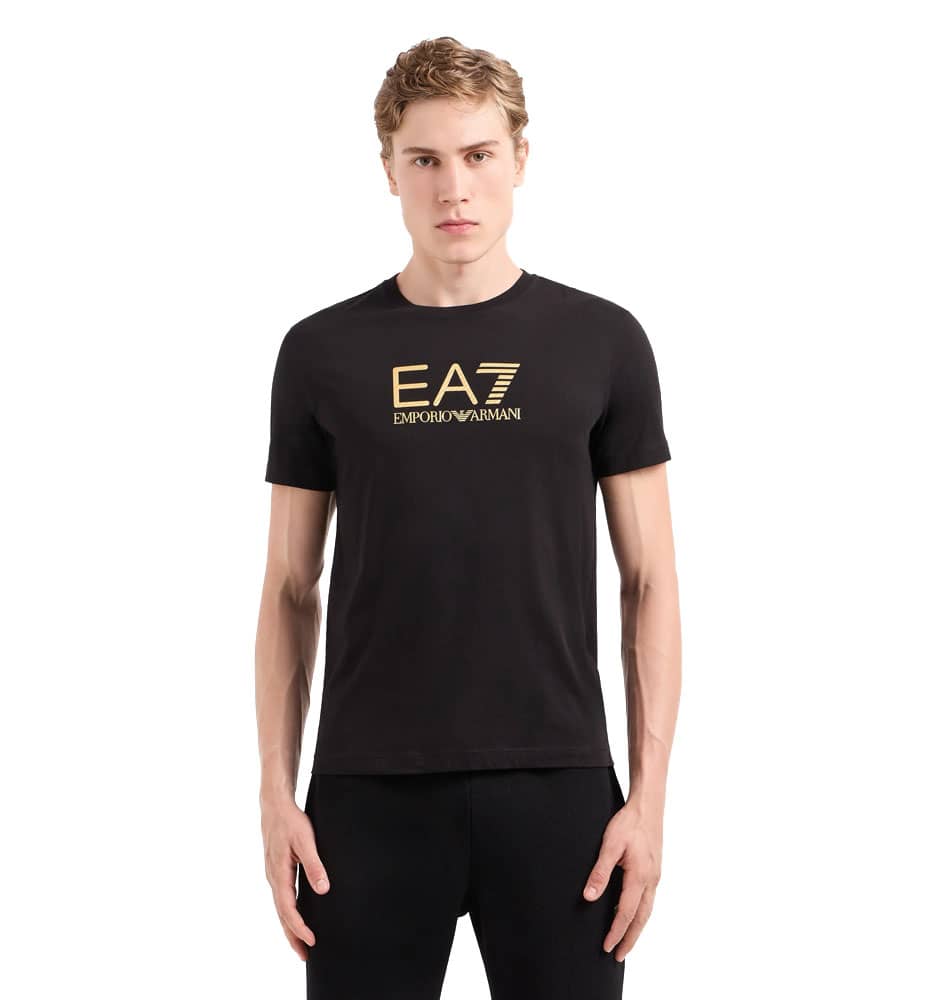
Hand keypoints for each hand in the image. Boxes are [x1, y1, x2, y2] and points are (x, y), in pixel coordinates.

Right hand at [260, 794, 330, 959]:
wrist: (275, 805)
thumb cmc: (290, 821)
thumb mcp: (305, 840)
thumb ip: (314, 865)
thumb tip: (323, 889)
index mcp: (279, 873)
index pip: (288, 908)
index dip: (299, 927)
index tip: (311, 940)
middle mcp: (273, 878)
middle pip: (282, 914)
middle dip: (292, 936)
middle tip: (304, 956)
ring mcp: (273, 874)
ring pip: (280, 908)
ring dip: (289, 927)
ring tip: (301, 943)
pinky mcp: (276, 870)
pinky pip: (281, 898)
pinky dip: (287, 913)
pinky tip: (294, 917)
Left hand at [581, 799, 662, 961]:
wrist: (648, 806)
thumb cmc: (628, 823)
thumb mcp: (610, 845)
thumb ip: (600, 872)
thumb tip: (589, 897)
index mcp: (640, 877)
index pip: (627, 913)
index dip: (617, 932)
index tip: (607, 947)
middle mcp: (651, 880)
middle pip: (641, 918)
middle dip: (630, 939)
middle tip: (619, 956)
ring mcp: (655, 876)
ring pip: (647, 910)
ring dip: (636, 928)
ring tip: (625, 941)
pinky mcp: (655, 870)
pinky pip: (648, 899)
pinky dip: (640, 912)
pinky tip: (631, 913)